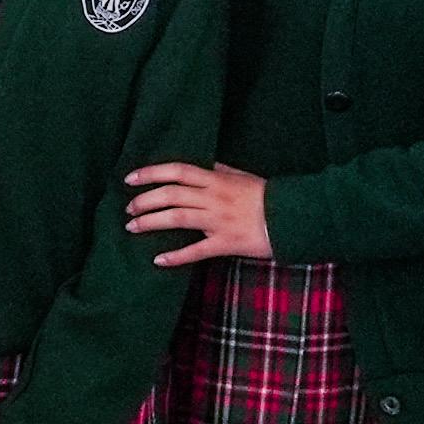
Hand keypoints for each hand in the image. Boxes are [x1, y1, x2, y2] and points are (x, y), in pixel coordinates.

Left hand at [128, 161, 272, 266]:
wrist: (296, 217)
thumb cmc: (268, 197)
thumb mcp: (243, 176)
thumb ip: (219, 170)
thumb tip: (201, 164)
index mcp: (217, 180)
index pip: (177, 171)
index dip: (150, 173)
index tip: (130, 178)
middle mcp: (214, 198)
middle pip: (170, 195)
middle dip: (144, 201)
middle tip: (128, 208)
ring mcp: (219, 221)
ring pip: (177, 218)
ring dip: (150, 222)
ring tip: (133, 227)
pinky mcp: (226, 243)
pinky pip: (197, 250)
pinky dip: (176, 256)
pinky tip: (159, 260)